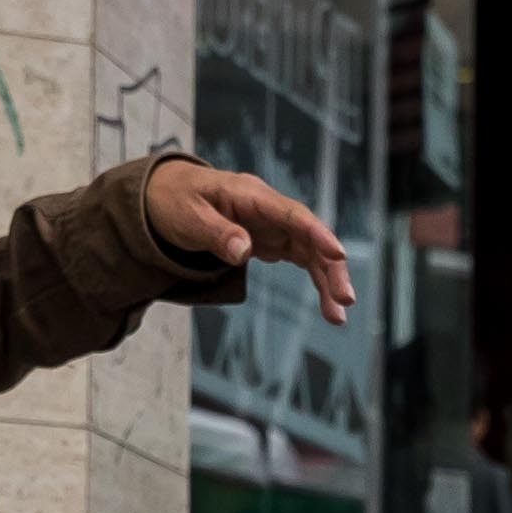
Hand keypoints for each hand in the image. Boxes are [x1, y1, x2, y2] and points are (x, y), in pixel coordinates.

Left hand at [149, 159, 354, 322]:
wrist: (166, 196)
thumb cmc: (176, 201)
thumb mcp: (188, 217)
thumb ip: (217, 233)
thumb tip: (243, 251)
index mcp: (251, 196)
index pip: (292, 214)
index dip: (317, 233)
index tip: (337, 254)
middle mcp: (269, 210)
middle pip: (310, 236)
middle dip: (331, 266)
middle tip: (345, 299)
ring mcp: (273, 226)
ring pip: (311, 252)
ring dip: (328, 281)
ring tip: (338, 316)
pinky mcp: (271, 241)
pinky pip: (302, 260)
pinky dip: (316, 281)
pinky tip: (327, 305)